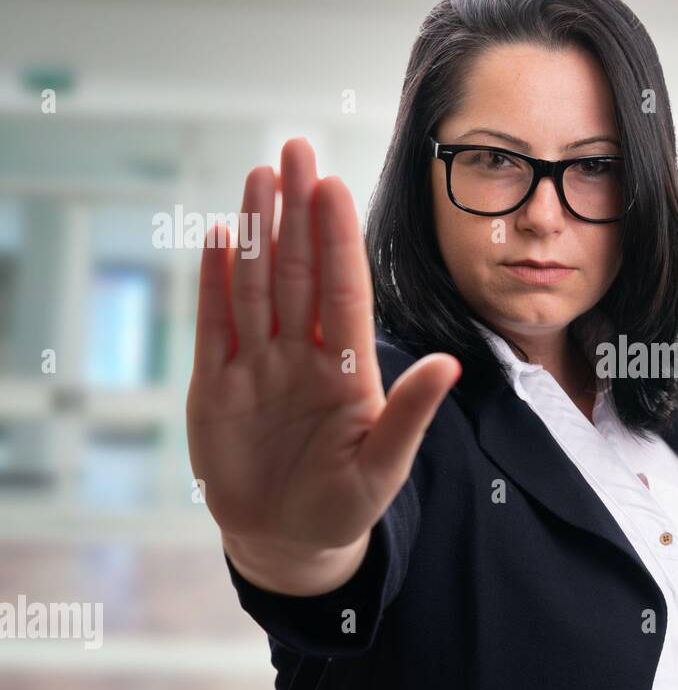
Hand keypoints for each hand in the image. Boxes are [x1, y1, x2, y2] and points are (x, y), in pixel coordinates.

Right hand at [186, 137, 459, 593]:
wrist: (288, 540)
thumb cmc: (344, 504)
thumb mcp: (382, 465)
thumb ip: (409, 413)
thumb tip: (451, 364)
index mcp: (347, 368)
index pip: (342, 291)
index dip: (337, 239)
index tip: (335, 186)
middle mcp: (302, 355)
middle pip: (298, 271)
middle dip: (295, 212)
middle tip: (295, 149)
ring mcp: (257, 366)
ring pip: (255, 286)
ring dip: (255, 232)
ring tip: (258, 176)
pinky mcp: (216, 387)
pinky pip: (215, 325)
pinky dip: (214, 283)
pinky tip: (218, 237)